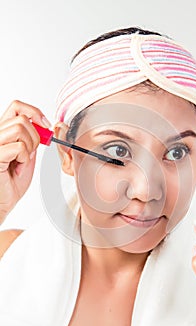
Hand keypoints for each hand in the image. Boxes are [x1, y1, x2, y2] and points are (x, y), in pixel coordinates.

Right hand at [0, 100, 50, 223]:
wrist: (1, 203)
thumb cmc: (10, 183)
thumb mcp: (26, 155)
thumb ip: (31, 139)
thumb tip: (42, 126)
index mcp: (2, 131)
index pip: (17, 106)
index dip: (35, 112)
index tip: (45, 126)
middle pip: (22, 118)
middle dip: (35, 137)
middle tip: (31, 153)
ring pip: (20, 128)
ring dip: (29, 146)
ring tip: (22, 161)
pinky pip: (18, 147)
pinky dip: (24, 158)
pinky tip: (17, 167)